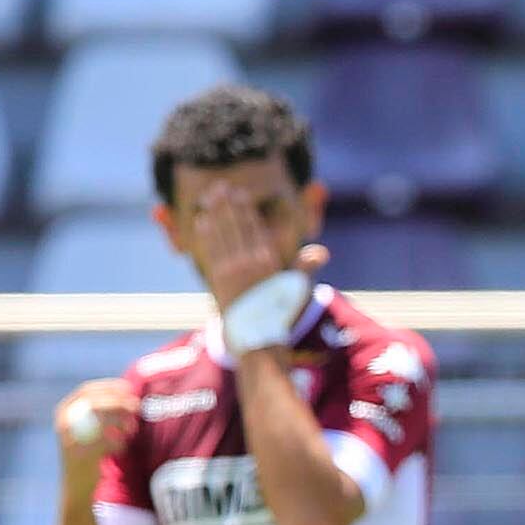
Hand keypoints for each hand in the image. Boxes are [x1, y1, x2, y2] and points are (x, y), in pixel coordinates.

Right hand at [53, 377, 137, 477]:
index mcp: (64, 411)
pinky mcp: (81, 456)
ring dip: (122, 422)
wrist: (77, 484)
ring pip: (102, 423)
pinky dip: (119, 444)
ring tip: (132, 428)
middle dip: (119, 402)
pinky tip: (121, 446)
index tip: (128, 388)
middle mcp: (63, 423)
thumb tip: (129, 391)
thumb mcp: (89, 425)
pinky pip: (108, 444)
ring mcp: (70, 439)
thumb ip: (102, 408)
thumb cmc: (89, 450)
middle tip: (137, 405)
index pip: (86, 390)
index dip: (109, 386)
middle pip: (94, 404)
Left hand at [196, 181, 325, 312]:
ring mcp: (232, 269)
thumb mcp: (295, 287)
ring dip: (214, 214)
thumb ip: (303, 266)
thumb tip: (322, 252)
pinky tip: (202, 221)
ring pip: (221, 234)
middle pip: (235, 225)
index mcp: (269, 259)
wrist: (259, 337)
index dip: (244, 208)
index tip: (238, 193)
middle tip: (219, 187)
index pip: (254, 227)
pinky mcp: (219, 278)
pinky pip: (211, 250)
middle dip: (226, 205)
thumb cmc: (280, 312)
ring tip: (209, 198)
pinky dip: (206, 235)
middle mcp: (250, 261)